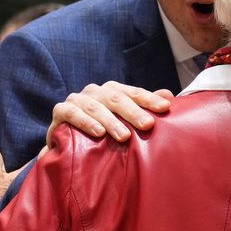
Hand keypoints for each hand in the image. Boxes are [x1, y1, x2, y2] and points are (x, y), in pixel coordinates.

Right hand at [47, 81, 172, 145]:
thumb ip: (143, 106)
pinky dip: (85, 122)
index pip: (134, 93)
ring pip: (96, 108)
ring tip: (124, 136)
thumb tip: (169, 95)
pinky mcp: (61, 110)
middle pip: (117, 99)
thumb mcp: (122, 119)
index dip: (150, 99)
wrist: (66, 139)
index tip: (166, 107)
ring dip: (111, 122)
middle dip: (133, 112)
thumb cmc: (101, 127)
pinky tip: (98, 132)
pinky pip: (72, 114)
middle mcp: (97, 92)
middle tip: (148, 124)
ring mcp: (78, 99)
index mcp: (113, 91)